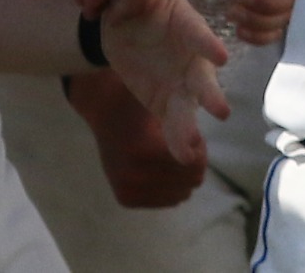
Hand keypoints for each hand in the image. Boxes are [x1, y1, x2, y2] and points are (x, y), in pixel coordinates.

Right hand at [68, 68, 208, 207]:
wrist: (104, 110)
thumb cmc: (139, 102)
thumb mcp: (165, 106)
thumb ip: (184, 125)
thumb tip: (200, 138)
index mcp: (145, 150)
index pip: (193, 164)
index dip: (199, 149)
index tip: (194, 137)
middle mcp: (134, 175)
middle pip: (190, 182)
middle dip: (194, 163)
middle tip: (186, 146)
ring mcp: (128, 190)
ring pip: (180, 195)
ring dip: (183, 176)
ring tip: (173, 156)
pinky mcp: (125, 198)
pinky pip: (166, 201)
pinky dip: (170, 187)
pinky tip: (161, 168)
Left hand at [98, 0, 229, 165]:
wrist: (125, 23)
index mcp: (183, 24)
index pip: (196, 32)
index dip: (205, 43)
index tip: (219, 56)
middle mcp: (189, 56)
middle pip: (201, 76)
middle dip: (208, 93)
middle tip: (219, 110)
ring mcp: (180, 80)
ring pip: (189, 105)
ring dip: (191, 126)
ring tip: (192, 152)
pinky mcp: (166, 100)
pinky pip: (174, 122)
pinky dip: (178, 140)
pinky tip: (185, 158)